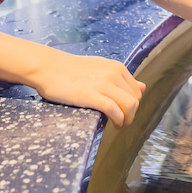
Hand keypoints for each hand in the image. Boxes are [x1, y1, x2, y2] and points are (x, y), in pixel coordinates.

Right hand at [30, 52, 144, 127]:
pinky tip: (112, 125)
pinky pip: (114, 110)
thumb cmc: (71, 69)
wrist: (48, 67)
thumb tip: (143, 86)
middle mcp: (113, 73)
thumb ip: (121, 77)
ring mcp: (103, 84)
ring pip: (130, 106)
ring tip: (118, 125)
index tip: (123, 112)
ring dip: (127, 120)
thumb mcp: (100, 67)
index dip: (133, 105)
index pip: (137, 91)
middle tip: (121, 122)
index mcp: (116, 67)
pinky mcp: (91, 95)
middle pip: (135, 100)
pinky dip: (118, 120)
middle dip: (131, 115)